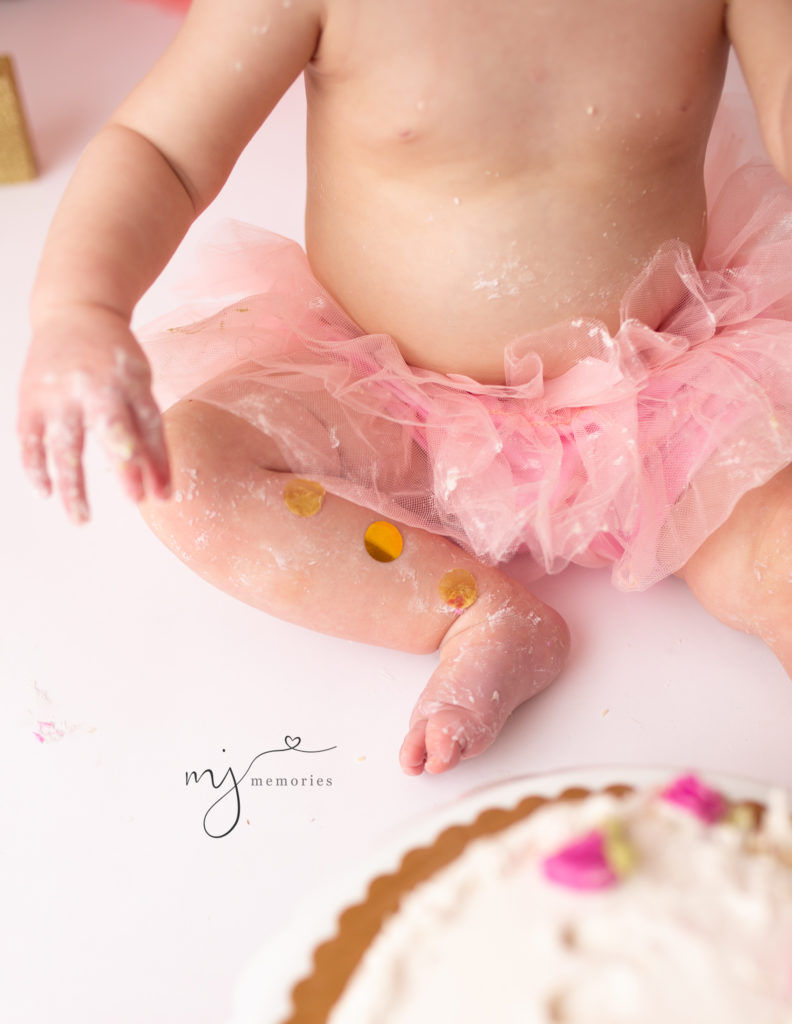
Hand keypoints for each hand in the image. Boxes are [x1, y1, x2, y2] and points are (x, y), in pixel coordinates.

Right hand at [18, 304, 170, 521]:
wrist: (74, 311)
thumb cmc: (115, 359)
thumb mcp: (140, 385)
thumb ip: (147, 433)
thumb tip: (160, 487)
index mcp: (128, 381)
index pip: (149, 426)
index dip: (158, 461)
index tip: (164, 495)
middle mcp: (93, 386)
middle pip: (110, 430)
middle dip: (125, 466)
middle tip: (135, 500)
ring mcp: (58, 393)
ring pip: (64, 445)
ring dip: (73, 485)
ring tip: (82, 519)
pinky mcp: (30, 399)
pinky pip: (30, 439)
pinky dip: (35, 467)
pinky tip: (45, 493)